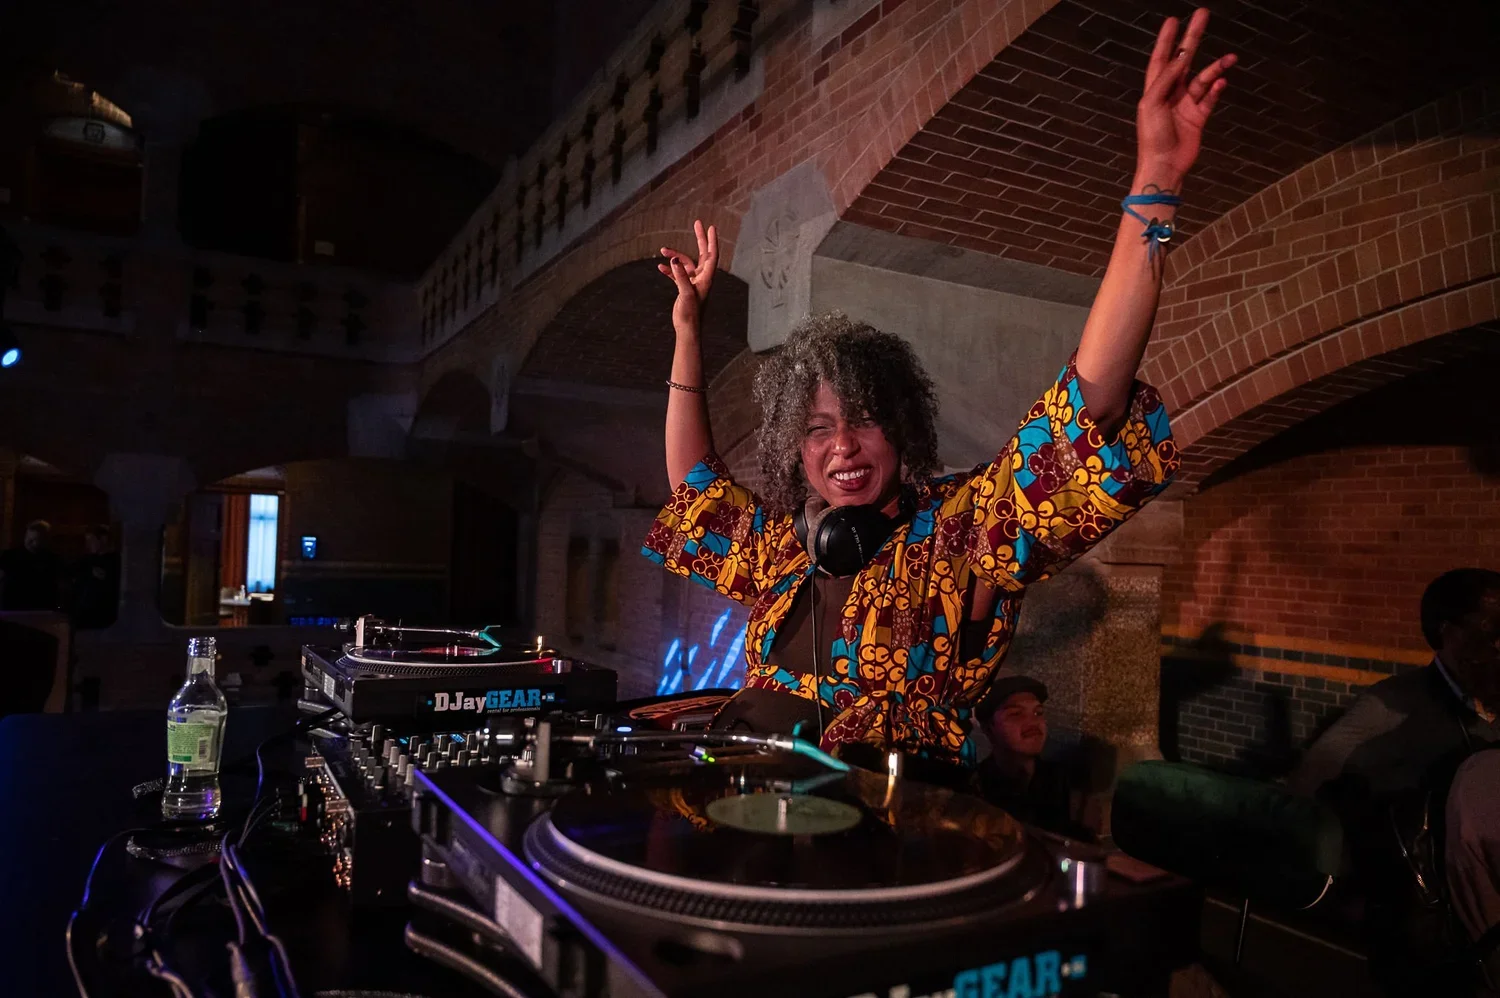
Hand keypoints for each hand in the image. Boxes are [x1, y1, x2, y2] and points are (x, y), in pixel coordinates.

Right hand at [658, 219, 716, 336]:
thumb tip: (673, 260)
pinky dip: (669, 270)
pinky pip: (677, 274)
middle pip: (702, 253)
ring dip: (674, 256)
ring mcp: (693, 282)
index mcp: (707, 278)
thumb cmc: (690, 313)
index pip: (712, 255)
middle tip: (697, 223)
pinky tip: (659, 268)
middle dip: (700, 238)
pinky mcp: (684, 288)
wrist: (687, 328)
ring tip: (662, 251)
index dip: (711, 240)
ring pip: (685, 263)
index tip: (710, 227)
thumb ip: (680, 276)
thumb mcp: (685, 293)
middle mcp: (702, 278)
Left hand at [1136, 9, 1235, 184]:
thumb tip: (1180, 59)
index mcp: (1155, 90)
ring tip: (1230, 58)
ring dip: (1216, 68)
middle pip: (1184, 60)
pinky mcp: (1198, 117)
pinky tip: (1222, 81)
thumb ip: (1165, 79)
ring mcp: (1185, 105)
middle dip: (1193, 38)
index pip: (1162, 58)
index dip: (1167, 40)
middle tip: (1202, 16)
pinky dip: (1217, 88)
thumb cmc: (1152, 137)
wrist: (1164, 165)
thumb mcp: (1152, 104)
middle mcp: (1170, 94)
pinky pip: (1210, 97)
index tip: (1174, 20)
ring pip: (1203, 78)